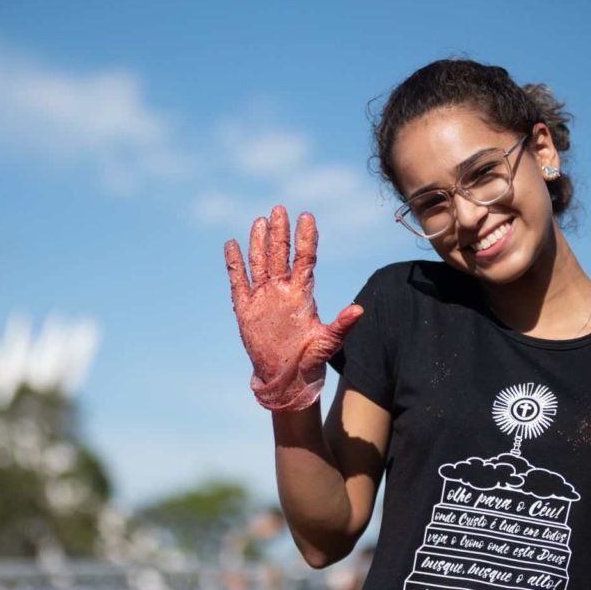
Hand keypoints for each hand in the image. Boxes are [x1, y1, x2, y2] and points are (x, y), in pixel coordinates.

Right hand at [224, 205, 362, 412]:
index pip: (304, 259)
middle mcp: (282, 291)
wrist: (286, 380)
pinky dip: (234, 264)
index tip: (307, 216)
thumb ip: (341, 326)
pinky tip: (231, 245)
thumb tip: (359, 309)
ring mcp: (263, 298)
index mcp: (301, 294)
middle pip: (280, 254)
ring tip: (259, 220)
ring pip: (259, 263)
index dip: (305, 238)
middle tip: (280, 209)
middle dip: (280, 232)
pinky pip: (238, 283)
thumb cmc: (310, 362)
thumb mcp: (328, 344)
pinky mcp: (246, 310)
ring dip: (258, 242)